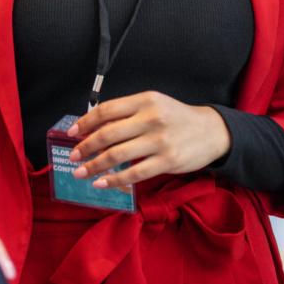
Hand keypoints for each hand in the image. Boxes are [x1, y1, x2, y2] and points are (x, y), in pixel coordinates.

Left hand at [66, 91, 231, 190]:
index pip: (107, 110)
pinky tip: (101, 183)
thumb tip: (92, 127)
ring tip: (80, 172)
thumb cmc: (176, 118)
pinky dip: (114, 179)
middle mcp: (150, 119)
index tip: (72, 133)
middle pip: (108, 134)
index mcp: (144, 101)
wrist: (212, 131)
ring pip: (117, 155)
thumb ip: (127, 113)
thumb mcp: (153, 105)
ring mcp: (159, 141)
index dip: (85, 122)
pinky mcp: (168, 161)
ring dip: (94, 165)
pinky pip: (134, 173)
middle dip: (85, 147)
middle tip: (73, 156)